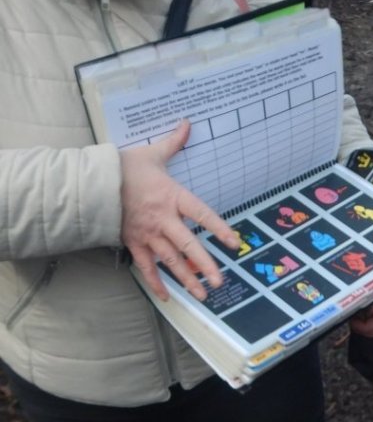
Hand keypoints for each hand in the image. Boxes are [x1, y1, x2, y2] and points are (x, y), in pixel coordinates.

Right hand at [119, 121, 237, 300]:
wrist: (89, 181)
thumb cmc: (123, 167)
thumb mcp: (151, 153)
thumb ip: (173, 142)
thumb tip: (188, 123)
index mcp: (171, 197)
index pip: (202, 214)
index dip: (219, 228)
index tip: (235, 243)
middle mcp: (162, 219)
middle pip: (188, 245)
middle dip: (205, 265)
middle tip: (220, 282)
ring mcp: (147, 233)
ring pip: (170, 261)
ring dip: (186, 279)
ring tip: (203, 295)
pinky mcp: (132, 242)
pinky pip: (146, 267)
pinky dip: (155, 283)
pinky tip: (168, 298)